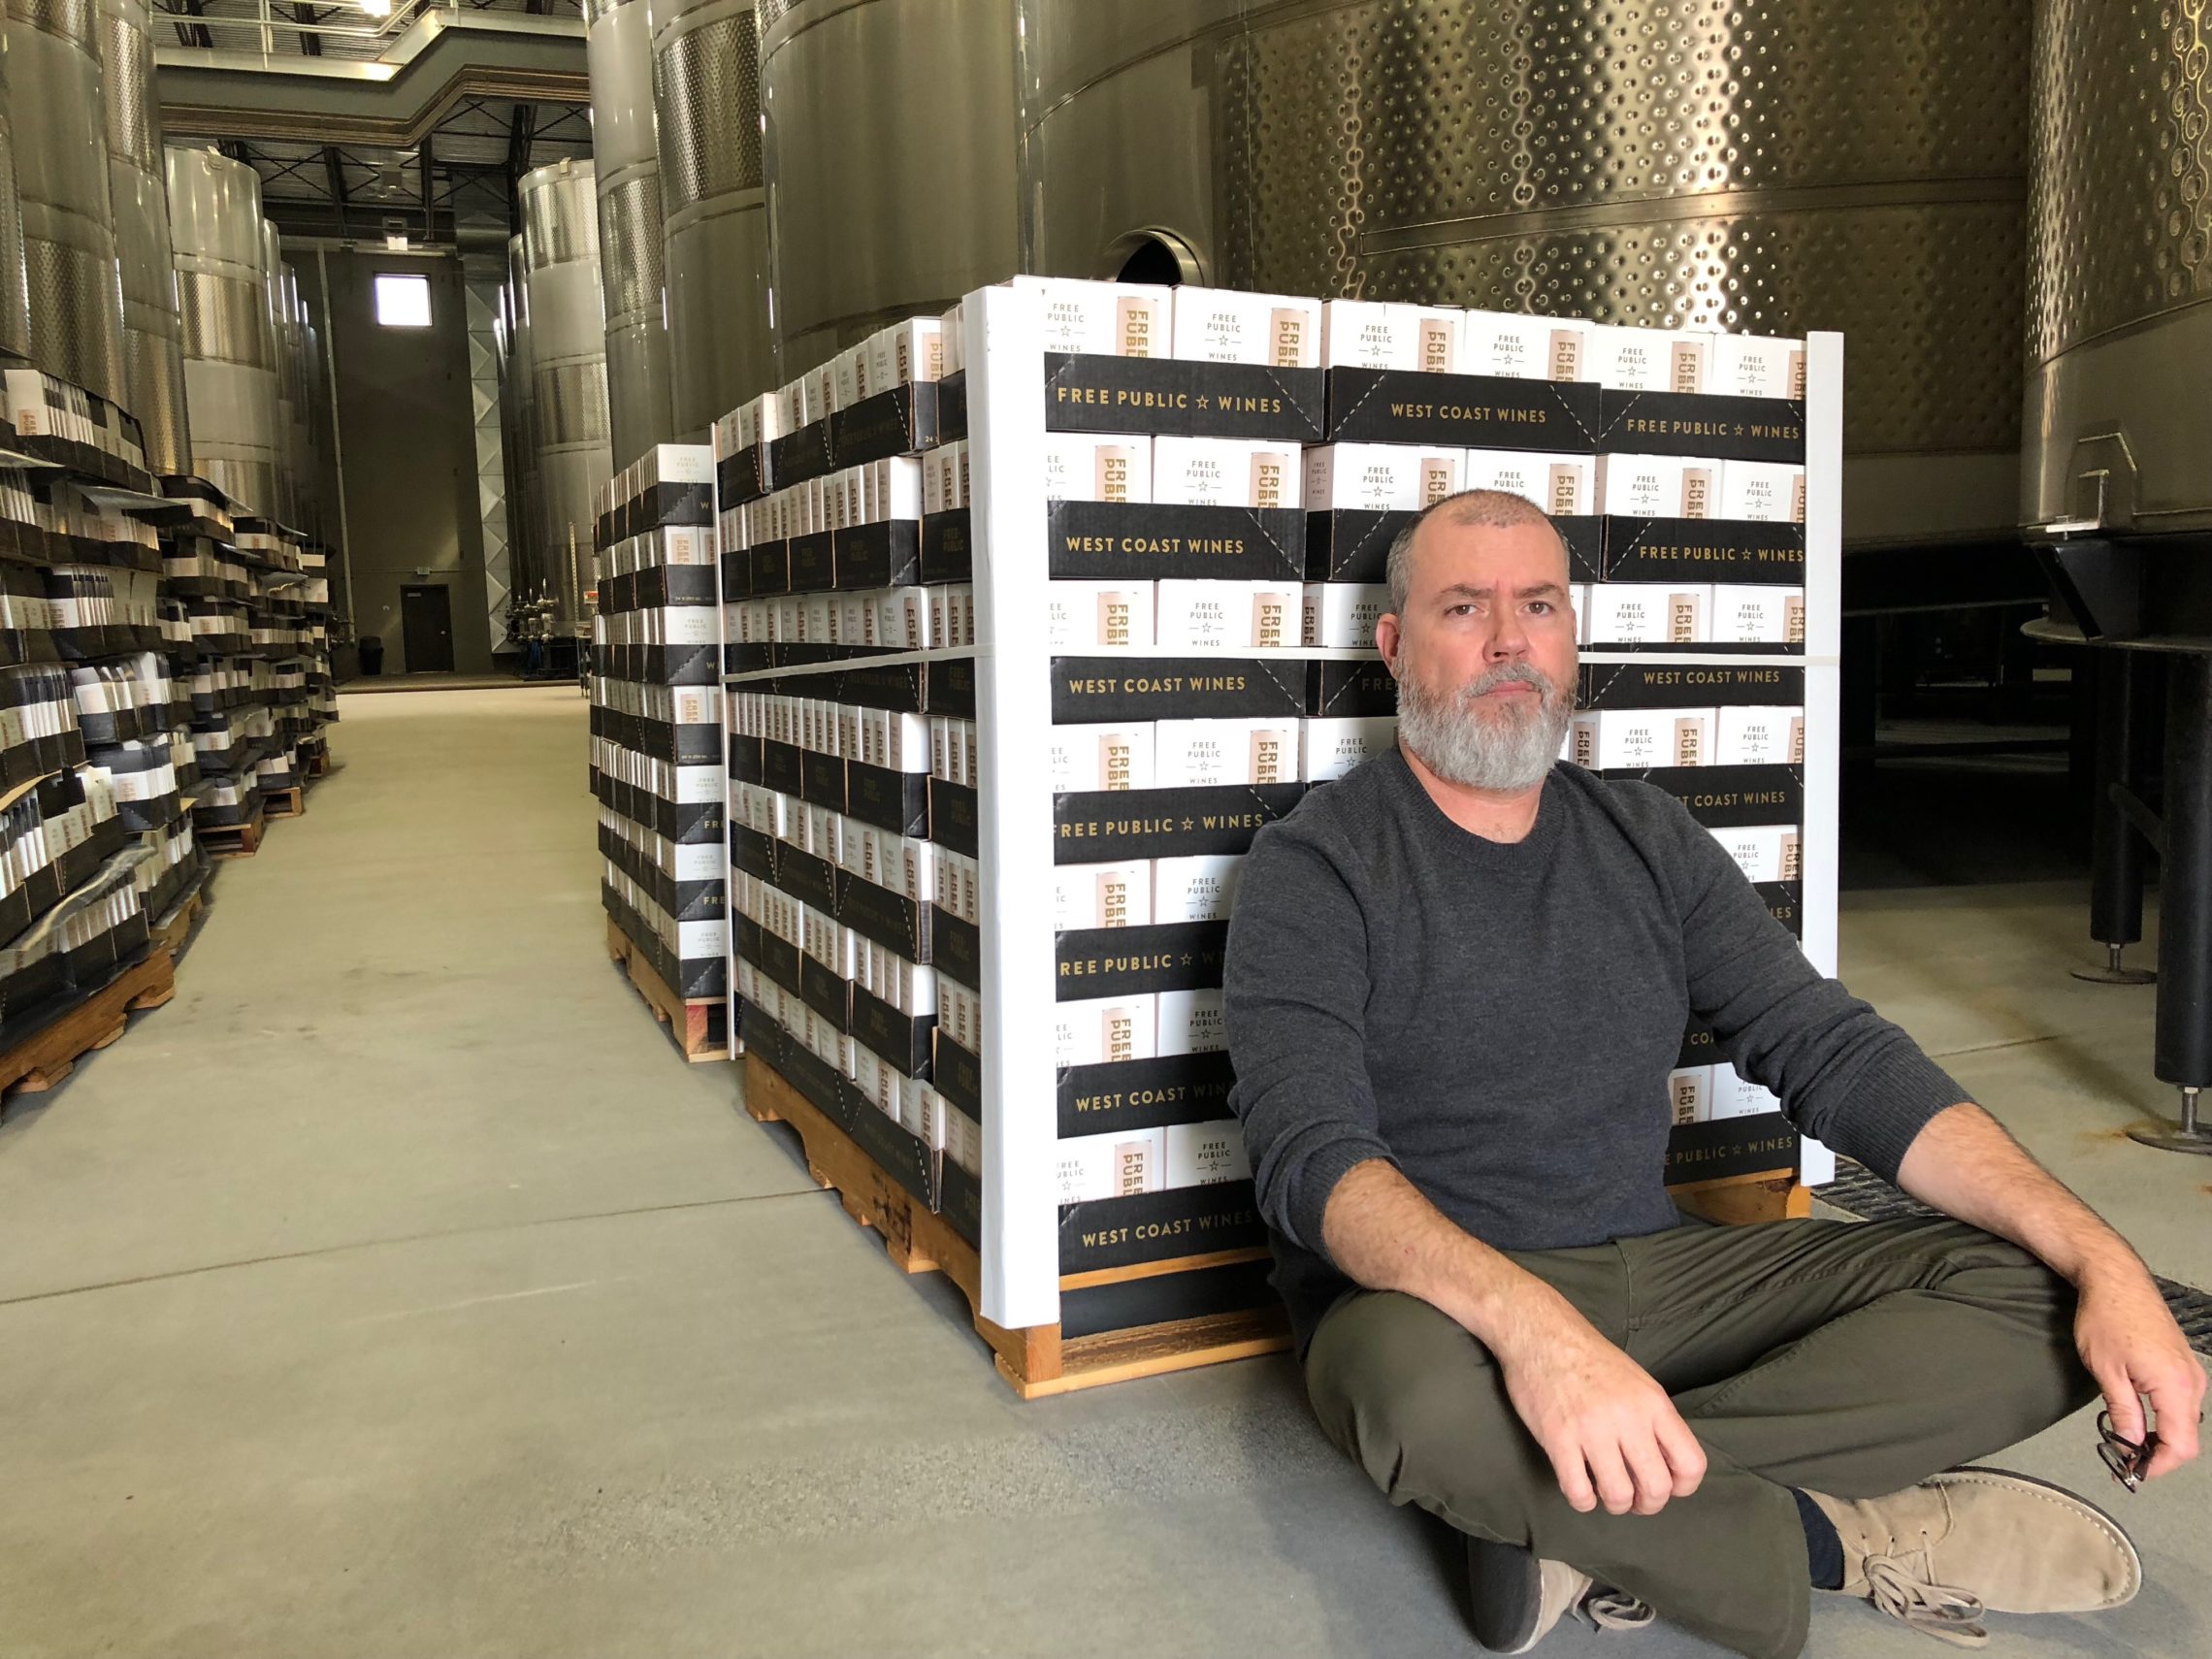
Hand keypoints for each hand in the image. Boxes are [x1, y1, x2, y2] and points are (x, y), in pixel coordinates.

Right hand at [1492, 1298, 1707, 1516]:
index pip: (1691, 1464)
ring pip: (1618, 1495)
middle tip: (1634, 1498)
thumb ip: (1655, 1421)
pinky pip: (1577, 1491)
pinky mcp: (1558, 1437)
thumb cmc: (1591, 1359)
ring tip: (1605, 1492)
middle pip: (1657, 1488)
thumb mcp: (1638, 1382)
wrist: (1541, 1333)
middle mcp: (1628, 1417)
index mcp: (1653, 1403)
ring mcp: (1591, 1429)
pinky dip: (1582, 1501)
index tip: (1666, 1485)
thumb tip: (1667, 1464)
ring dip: (1614, 1505)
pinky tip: (1580, 1489)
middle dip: (1647, 1505)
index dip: (1683, 1487)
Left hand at [2075, 1264, 2205, 1479]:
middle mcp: (2193, 1381)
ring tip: (2128, 1442)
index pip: (2180, 1445)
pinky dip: (2165, 1419)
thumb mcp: (2106, 1371)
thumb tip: (2131, 1447)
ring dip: (2162, 1437)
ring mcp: (2191, 1371)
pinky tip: (2140, 1419)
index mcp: (2176, 1386)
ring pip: (2185, 1421)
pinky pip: (2182, 1403)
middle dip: (2158, 1455)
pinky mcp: (2183, 1364)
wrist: (2115, 1278)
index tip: (2132, 1472)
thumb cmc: (2105, 1318)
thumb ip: (2124, 1413)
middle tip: (2125, 1461)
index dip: (2158, 1466)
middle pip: (2186, 1437)